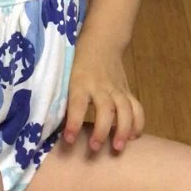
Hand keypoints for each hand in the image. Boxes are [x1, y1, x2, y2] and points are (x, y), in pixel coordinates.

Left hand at [63, 38, 144, 152]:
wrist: (102, 41)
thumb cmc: (78, 61)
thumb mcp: (67, 73)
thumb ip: (64, 96)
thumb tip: (52, 123)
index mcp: (80, 82)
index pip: (77, 103)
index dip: (74, 122)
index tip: (69, 139)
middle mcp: (100, 86)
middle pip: (105, 109)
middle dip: (102, 130)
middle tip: (96, 148)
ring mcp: (116, 88)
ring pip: (125, 109)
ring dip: (124, 130)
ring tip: (118, 147)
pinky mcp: (127, 90)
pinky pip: (136, 107)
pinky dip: (138, 123)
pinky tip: (134, 138)